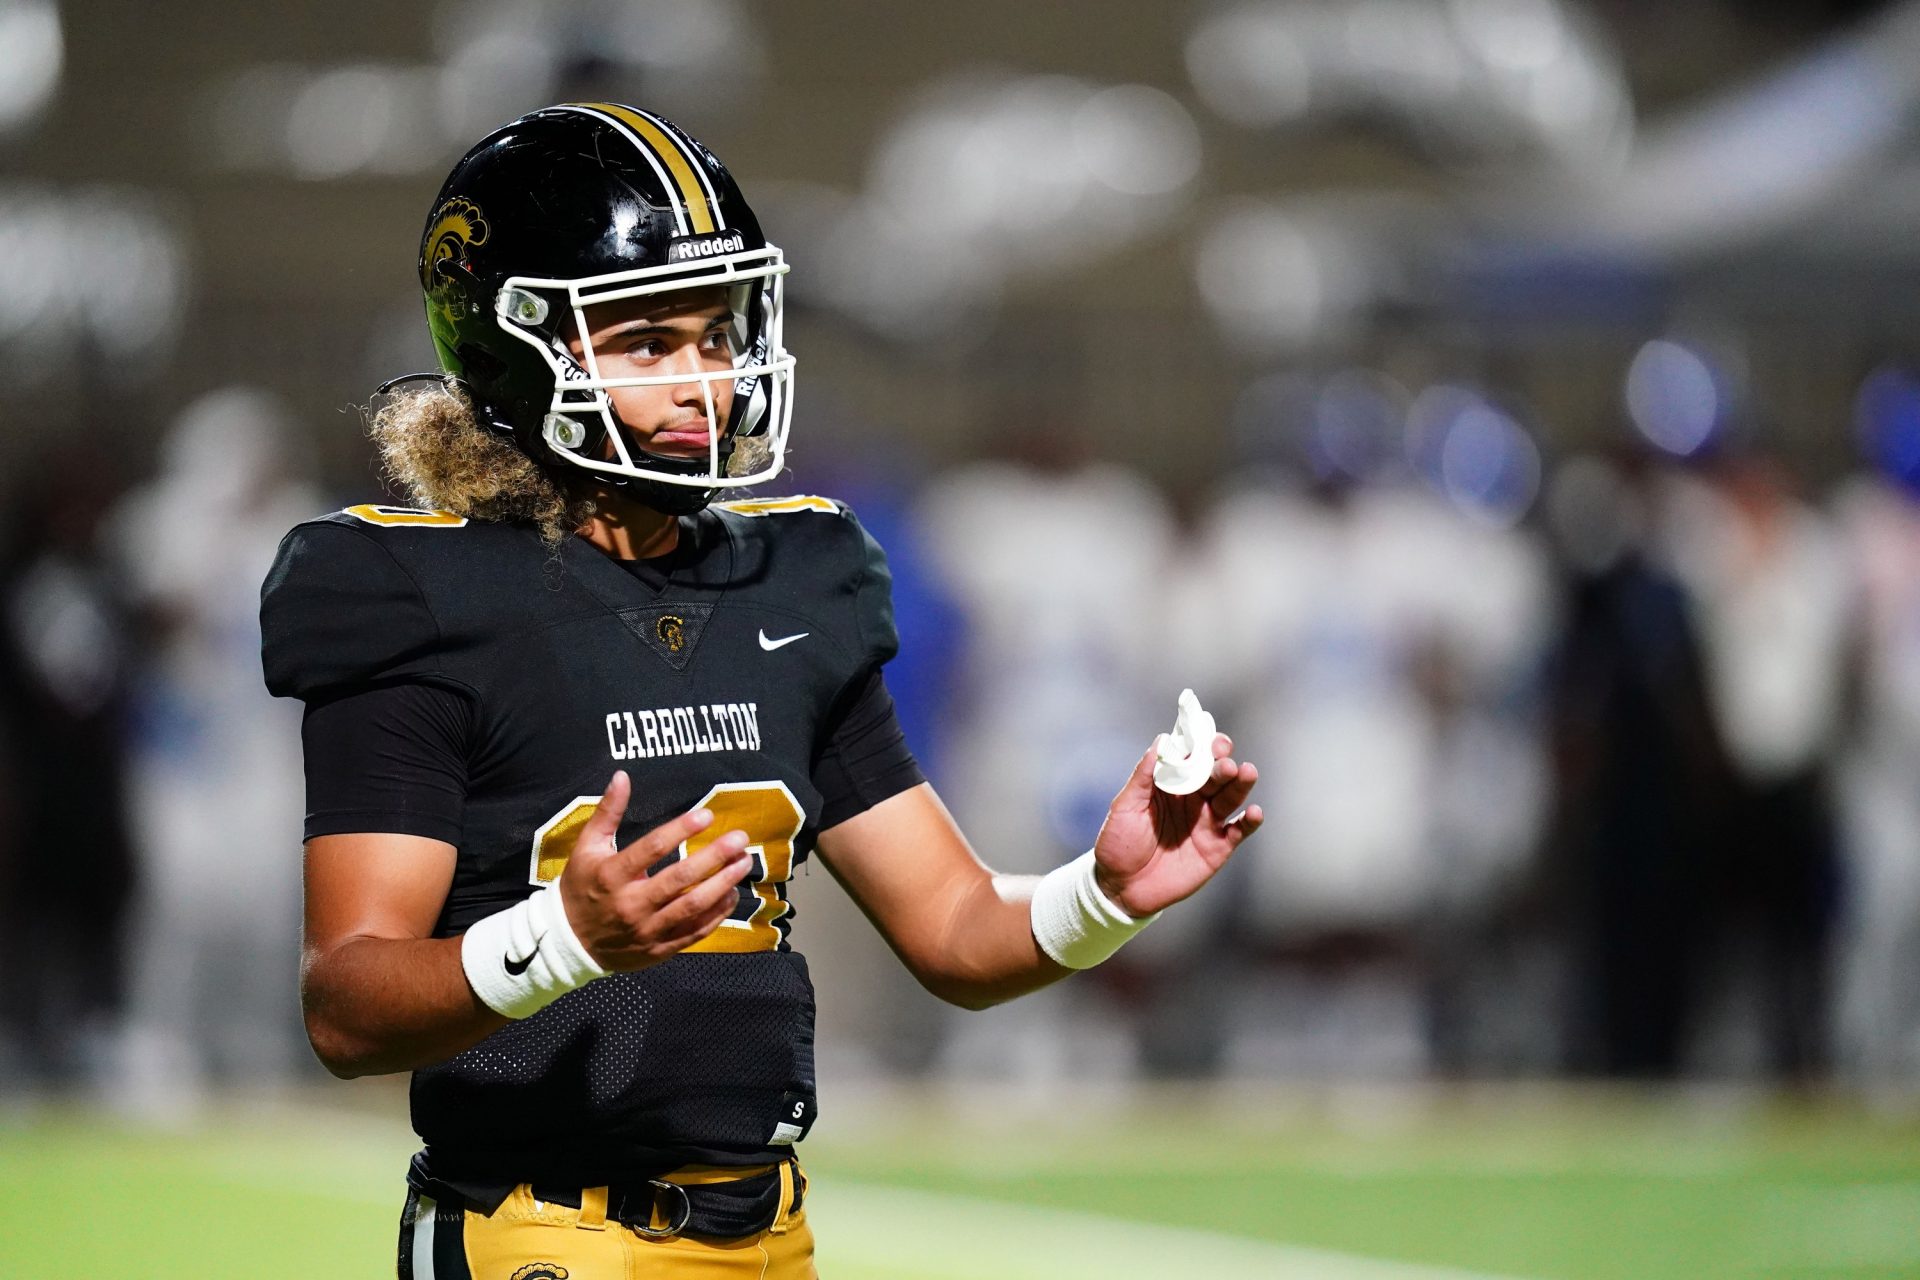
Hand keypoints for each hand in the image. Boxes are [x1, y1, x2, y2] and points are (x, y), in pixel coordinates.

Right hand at [557, 770, 753, 970]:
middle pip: (679, 878)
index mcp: (612, 874)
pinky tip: (732, 895)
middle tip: (740, 839)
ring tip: (743, 862)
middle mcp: (631, 904)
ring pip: (692, 906)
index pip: (651, 848)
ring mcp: (647, 930)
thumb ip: (607, 812)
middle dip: (714, 856)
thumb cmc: (581, 888)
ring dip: (723, 883)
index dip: (680, 829)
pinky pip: (694, 932)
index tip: (707, 815)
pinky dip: (717, 914)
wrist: (570, 943)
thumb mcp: (586, 848)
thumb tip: (622, 776)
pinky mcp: (659, 949)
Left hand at [1091, 734, 1262, 917]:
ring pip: (1230, 797)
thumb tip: (1161, 741)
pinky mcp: (1217, 847)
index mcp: (1171, 785)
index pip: (1192, 758)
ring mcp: (1207, 822)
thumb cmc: (1118, 843)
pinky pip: (1238, 831)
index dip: (1202, 745)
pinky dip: (1249, 822)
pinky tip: (1254, 812)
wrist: (1120, 887)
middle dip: (1222, 763)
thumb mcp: (1124, 807)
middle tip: (1225, 760)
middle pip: (1215, 775)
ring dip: (1240, 784)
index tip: (1209, 736)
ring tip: (1246, 772)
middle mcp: (1193, 799)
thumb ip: (1143, 776)